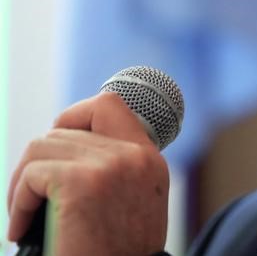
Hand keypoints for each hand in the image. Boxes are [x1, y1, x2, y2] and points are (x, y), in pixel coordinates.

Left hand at [7, 92, 168, 254]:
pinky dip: (17, 203)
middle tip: (31, 196)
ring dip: (23, 182)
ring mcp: (111, 166)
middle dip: (38, 161)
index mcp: (149, 160)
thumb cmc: (116, 255)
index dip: (74, 116)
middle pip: (65, 127)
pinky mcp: (82, 183)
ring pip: (43, 145)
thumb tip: (67, 146)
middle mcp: (135, 157)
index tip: (59, 142)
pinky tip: (21, 229)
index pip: (109, 105)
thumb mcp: (131, 205)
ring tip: (25, 216)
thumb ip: (114, 172)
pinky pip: (32, 173)